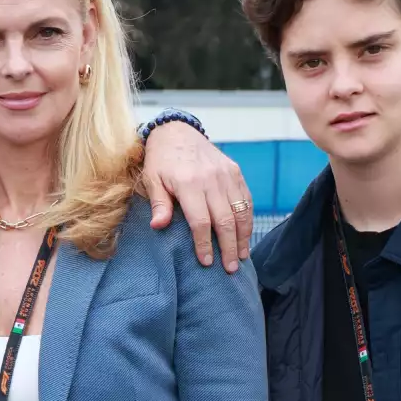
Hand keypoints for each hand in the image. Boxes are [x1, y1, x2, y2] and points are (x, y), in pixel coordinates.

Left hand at [141, 121, 253, 270]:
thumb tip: (158, 226)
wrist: (177, 131)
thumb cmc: (161, 160)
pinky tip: (245, 235)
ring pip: (240, 211)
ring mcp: (226, 174)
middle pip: (225, 220)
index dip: (204, 244)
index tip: (207, 262)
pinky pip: (246, 199)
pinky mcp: (234, 171)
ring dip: (243, 236)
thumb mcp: (152, 180)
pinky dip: (248, 218)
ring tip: (242, 256)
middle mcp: (211, 179)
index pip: (200, 221)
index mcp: (189, 183)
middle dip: (229, 247)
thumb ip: (159, 204)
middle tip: (230, 269)